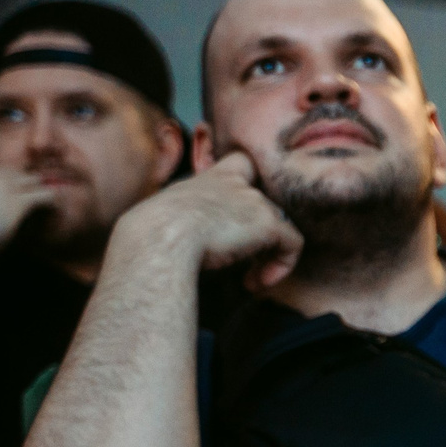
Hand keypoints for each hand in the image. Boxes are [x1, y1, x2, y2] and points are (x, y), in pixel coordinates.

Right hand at [0, 159, 55, 290]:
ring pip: (33, 180)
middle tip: (33, 196)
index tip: (13, 189)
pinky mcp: (18, 200)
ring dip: (39, 190)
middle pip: (15, 171)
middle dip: (24, 183)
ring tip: (46, 202)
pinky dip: (51, 202)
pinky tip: (54, 210)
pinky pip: (44, 195)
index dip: (6, 179)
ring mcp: (3, 185)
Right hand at [117, 151, 300, 288]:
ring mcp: (255, 201)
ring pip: (279, 227)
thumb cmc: (153, 234)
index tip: (240, 220)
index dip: (251, 185)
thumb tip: (184, 241)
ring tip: (249, 280)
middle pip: (265, 204)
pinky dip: (282, 266)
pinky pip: (293, 244)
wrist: (160, 237)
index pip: (242, 163)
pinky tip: (257, 283)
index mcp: (210, 179)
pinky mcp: (269, 223)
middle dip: (259, 236)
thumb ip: (186, 219)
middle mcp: (236, 184)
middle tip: (242, 261)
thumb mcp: (167, 217)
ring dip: (267, 256)